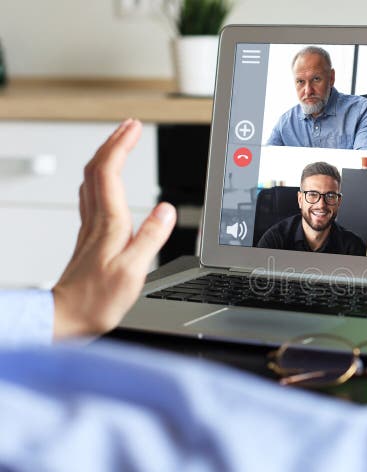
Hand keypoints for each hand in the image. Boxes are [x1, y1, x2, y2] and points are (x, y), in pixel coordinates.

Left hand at [52, 119, 175, 339]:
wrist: (67, 318)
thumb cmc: (97, 300)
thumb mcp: (133, 272)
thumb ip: (150, 238)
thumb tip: (166, 209)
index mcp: (109, 225)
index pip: (110, 172)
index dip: (122, 146)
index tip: (135, 127)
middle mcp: (96, 221)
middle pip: (97, 169)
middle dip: (114, 142)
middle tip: (130, 126)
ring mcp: (89, 228)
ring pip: (91, 180)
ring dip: (106, 156)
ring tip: (120, 144)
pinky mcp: (89, 238)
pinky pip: (91, 196)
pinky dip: (101, 178)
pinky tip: (107, 182)